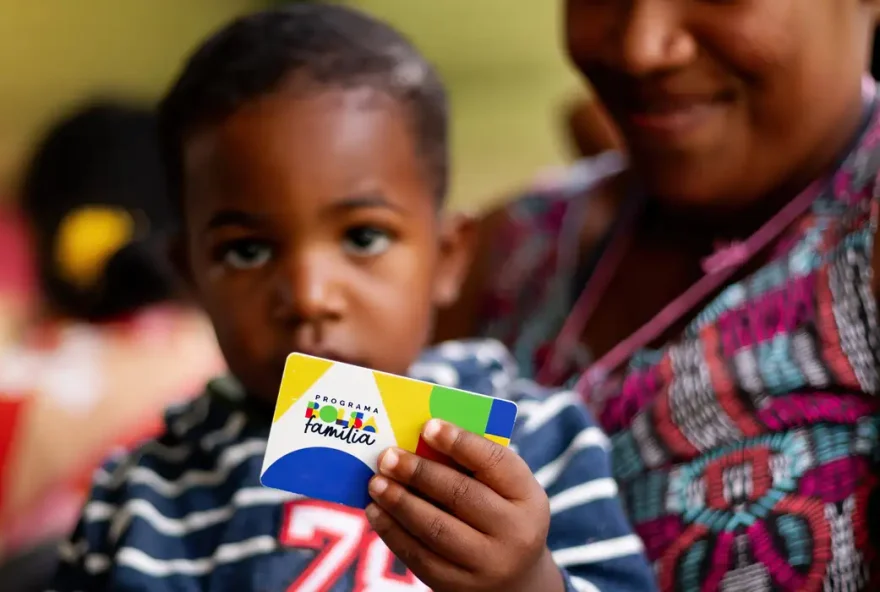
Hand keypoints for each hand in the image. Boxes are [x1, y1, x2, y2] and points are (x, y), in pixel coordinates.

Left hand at [365, 419, 563, 591]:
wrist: (514, 580)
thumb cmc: (499, 515)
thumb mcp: (503, 491)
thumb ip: (471, 466)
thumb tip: (418, 441)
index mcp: (528, 497)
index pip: (495, 462)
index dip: (460, 442)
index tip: (428, 426)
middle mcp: (515, 533)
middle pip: (461, 495)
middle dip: (419, 473)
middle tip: (388, 456)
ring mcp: (488, 565)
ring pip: (436, 528)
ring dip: (399, 502)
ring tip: (376, 482)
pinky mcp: (459, 587)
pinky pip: (420, 557)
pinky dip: (393, 531)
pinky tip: (376, 511)